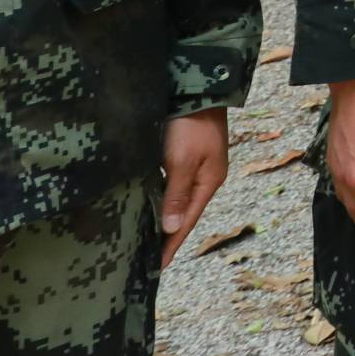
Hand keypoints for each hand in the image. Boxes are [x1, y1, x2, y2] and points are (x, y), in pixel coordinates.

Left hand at [157, 109, 229, 268]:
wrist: (198, 87)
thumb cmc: (190, 126)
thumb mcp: (182, 162)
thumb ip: (176, 195)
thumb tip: (172, 228)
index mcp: (208, 182)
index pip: (186, 223)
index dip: (171, 245)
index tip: (157, 267)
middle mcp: (205, 176)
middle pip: (183, 213)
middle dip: (168, 235)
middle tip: (148, 257)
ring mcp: (196, 164)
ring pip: (176, 198)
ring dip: (164, 216)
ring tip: (146, 235)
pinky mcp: (185, 153)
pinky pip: (171, 183)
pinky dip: (161, 197)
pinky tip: (150, 202)